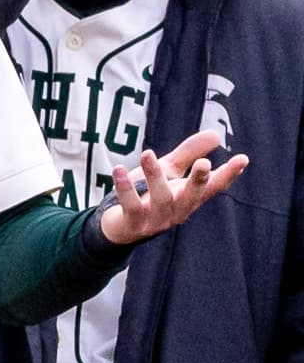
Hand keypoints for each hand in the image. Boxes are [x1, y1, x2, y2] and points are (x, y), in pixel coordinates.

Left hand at [98, 129, 246, 245]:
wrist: (119, 228)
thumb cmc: (149, 195)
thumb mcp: (170, 172)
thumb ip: (189, 154)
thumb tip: (216, 134)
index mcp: (190, 197)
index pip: (214, 186)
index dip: (229, 174)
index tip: (243, 158)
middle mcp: (178, 210)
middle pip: (193, 196)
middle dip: (199, 180)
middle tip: (204, 163)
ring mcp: (157, 220)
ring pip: (161, 198)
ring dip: (155, 176)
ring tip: (147, 153)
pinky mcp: (134, 224)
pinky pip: (131, 205)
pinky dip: (125, 188)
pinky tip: (118, 170)